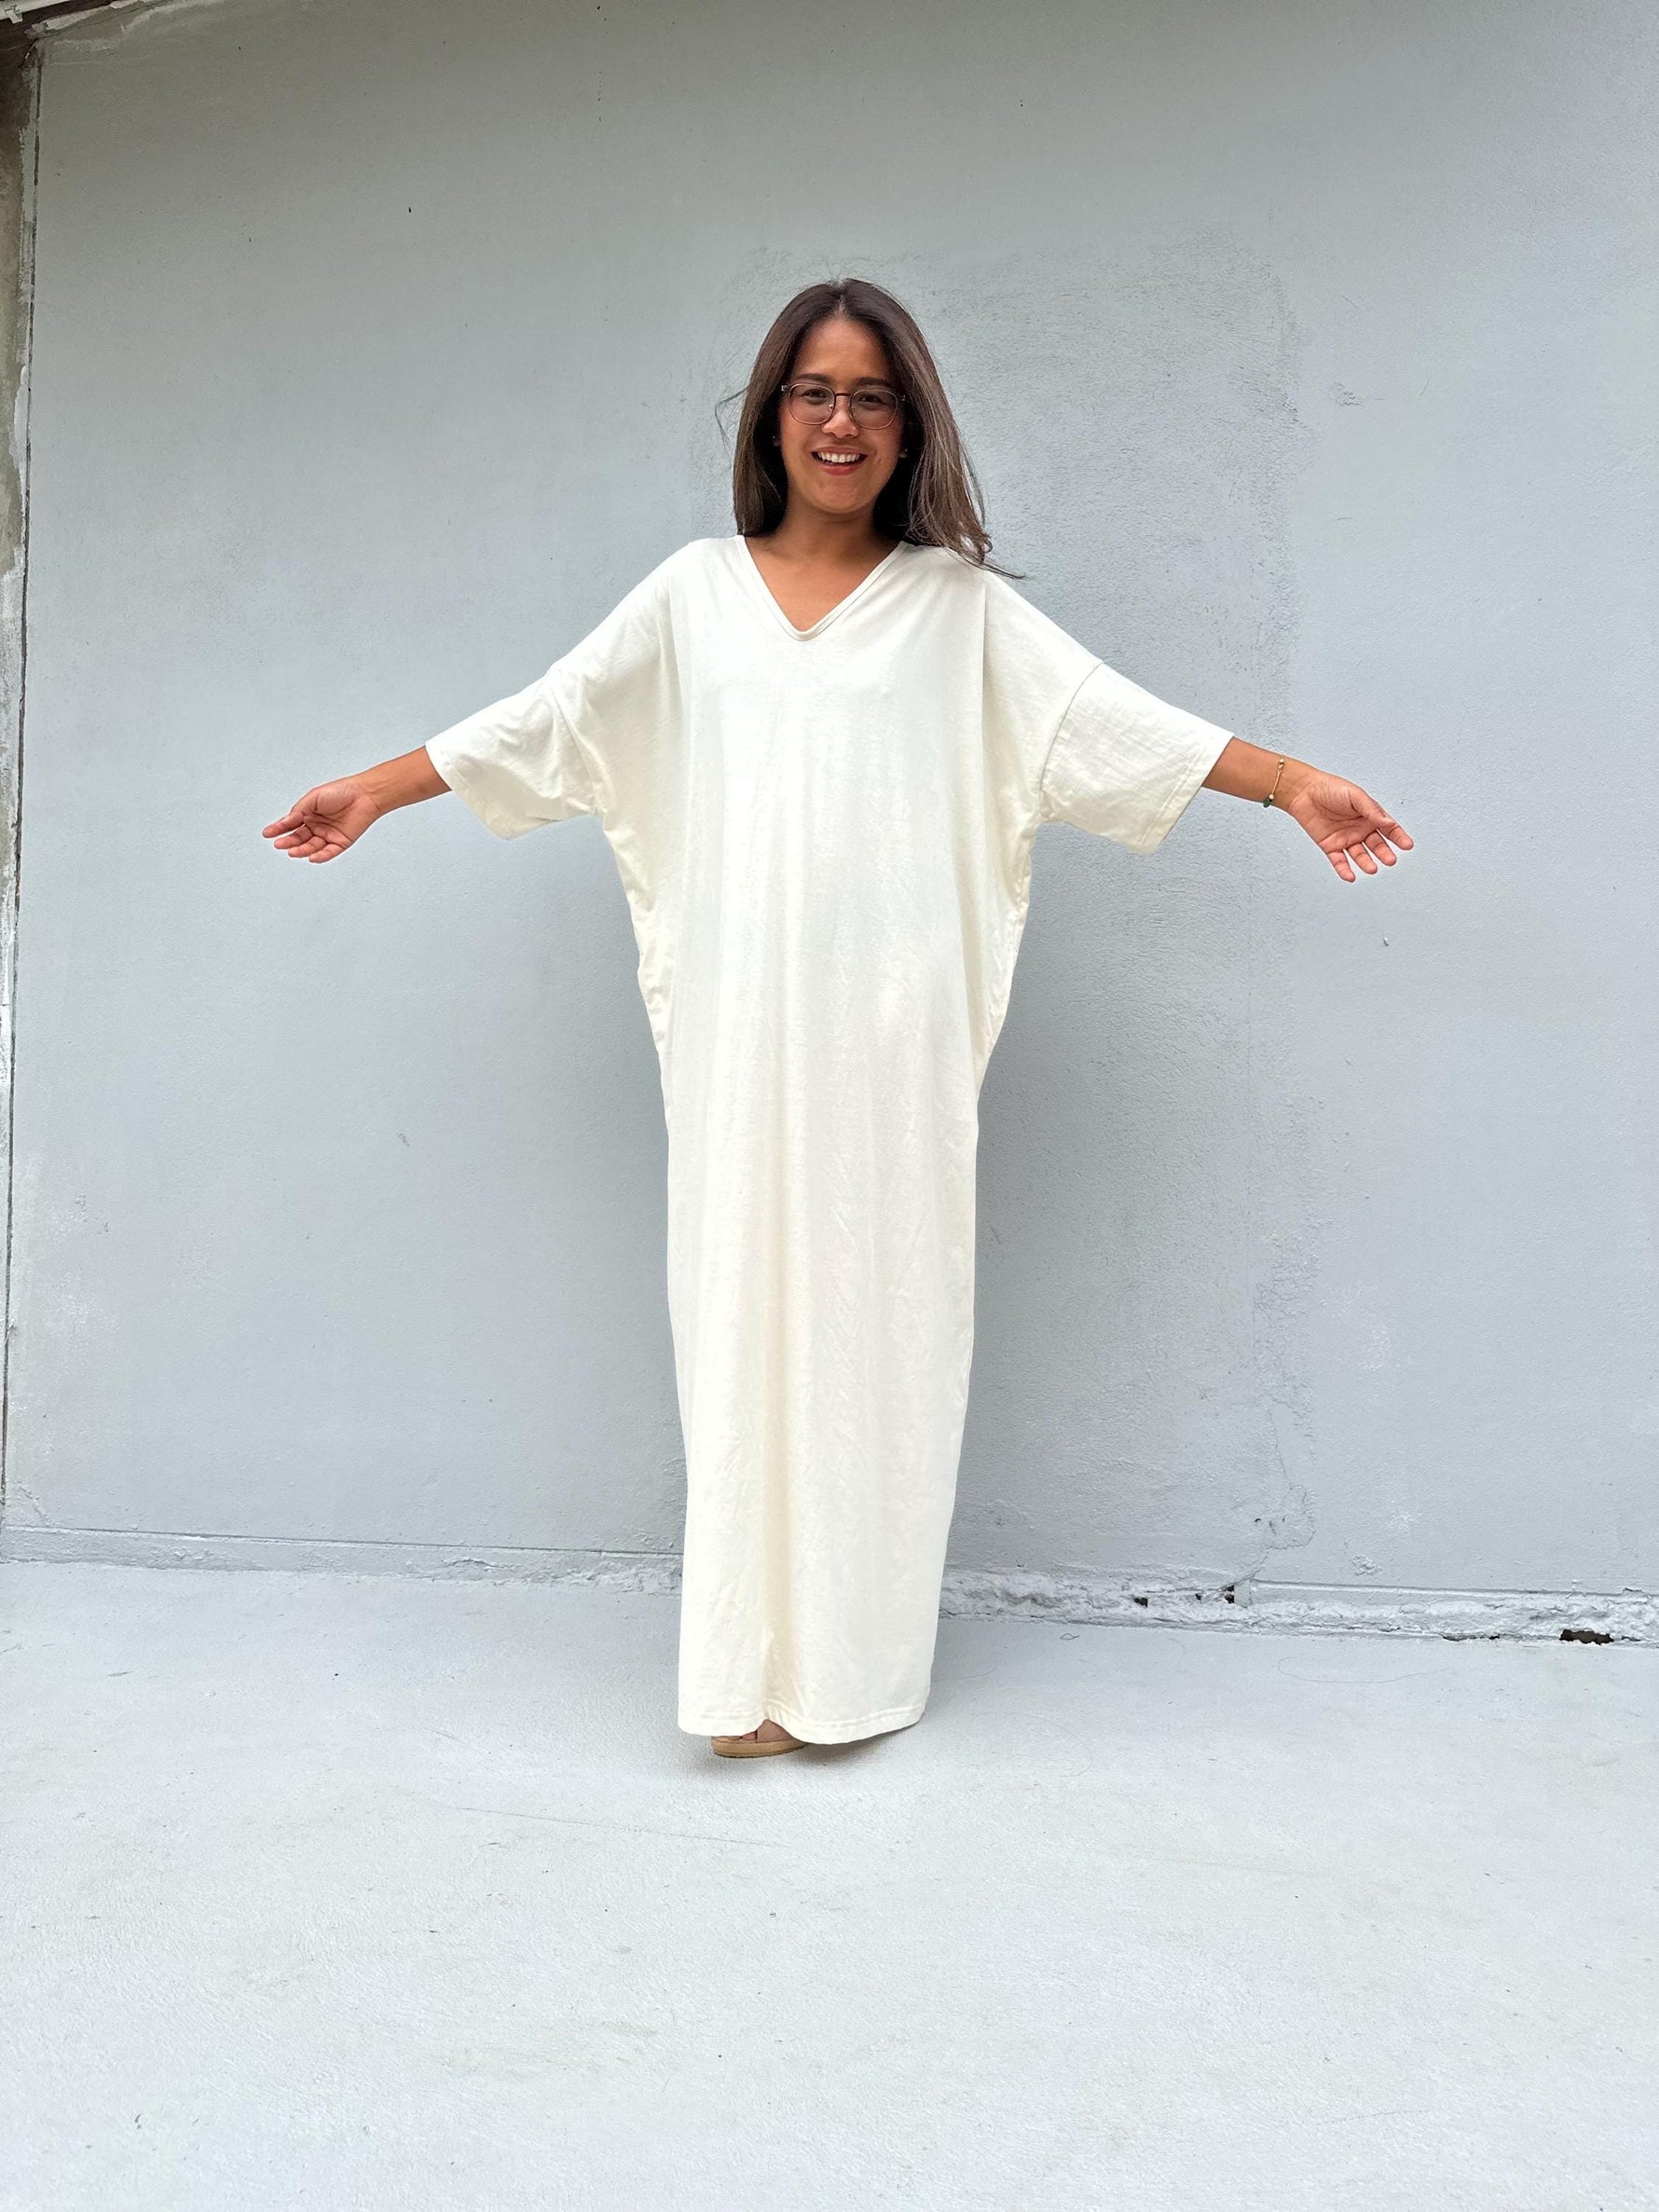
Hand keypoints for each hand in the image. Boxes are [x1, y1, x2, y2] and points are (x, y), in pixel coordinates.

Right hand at [261, 778, 380, 862]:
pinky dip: (320, 856)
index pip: (290, 824)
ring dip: (301, 850)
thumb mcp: (313, 798)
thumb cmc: (340, 792)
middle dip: (288, 842)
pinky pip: (329, 852)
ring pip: (311, 847)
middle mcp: (316, 826)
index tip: (267, 833)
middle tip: (279, 844)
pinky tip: (312, 857)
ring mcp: (328, 836)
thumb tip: (285, 822)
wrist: (364, 795)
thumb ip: (298, 811)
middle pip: (299, 838)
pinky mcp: (340, 843)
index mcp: (308, 814)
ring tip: (292, 851)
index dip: (278, 829)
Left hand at [1282, 769, 1412, 882]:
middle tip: (1390, 860)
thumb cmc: (1330, 788)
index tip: (1408, 846)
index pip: (1389, 829)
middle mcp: (1360, 829)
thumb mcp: (1355, 796)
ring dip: (1366, 863)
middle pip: (1376, 845)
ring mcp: (1346, 839)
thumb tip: (1387, 823)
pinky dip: (1345, 870)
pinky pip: (1339, 861)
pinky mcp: (1330, 846)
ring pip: (1360, 855)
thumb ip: (1371, 810)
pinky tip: (1351, 876)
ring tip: (1372, 869)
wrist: (1304, 792)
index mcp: (1370, 816)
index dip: (1399, 837)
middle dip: (1384, 853)